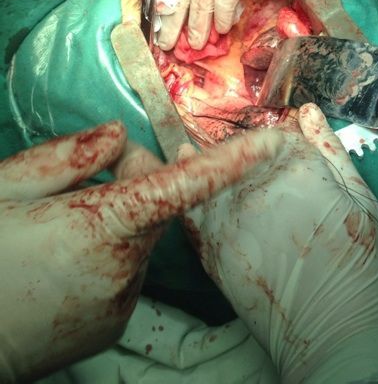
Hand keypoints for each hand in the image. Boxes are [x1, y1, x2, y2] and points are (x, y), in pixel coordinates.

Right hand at [0, 121, 281, 381]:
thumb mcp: (4, 190)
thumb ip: (68, 158)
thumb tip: (122, 134)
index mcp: (100, 225)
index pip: (183, 186)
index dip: (230, 162)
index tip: (269, 143)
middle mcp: (124, 267)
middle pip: (157, 209)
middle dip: (140, 186)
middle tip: (98, 176)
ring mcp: (121, 301)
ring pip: (140, 243)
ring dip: (120, 227)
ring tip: (66, 233)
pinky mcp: (114, 324)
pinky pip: (127, 275)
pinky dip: (111, 261)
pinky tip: (69, 266)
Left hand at [181, 104, 377, 382]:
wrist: (332, 333)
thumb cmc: (358, 268)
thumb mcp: (363, 202)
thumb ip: (333, 152)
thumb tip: (309, 113)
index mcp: (298, 170)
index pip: (278, 136)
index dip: (286, 141)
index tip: (294, 151)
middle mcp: (255, 186)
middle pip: (242, 150)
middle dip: (252, 150)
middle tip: (264, 163)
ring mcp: (228, 217)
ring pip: (212, 170)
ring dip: (216, 159)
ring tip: (224, 159)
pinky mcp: (211, 248)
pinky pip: (190, 205)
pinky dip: (189, 182)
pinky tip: (188, 167)